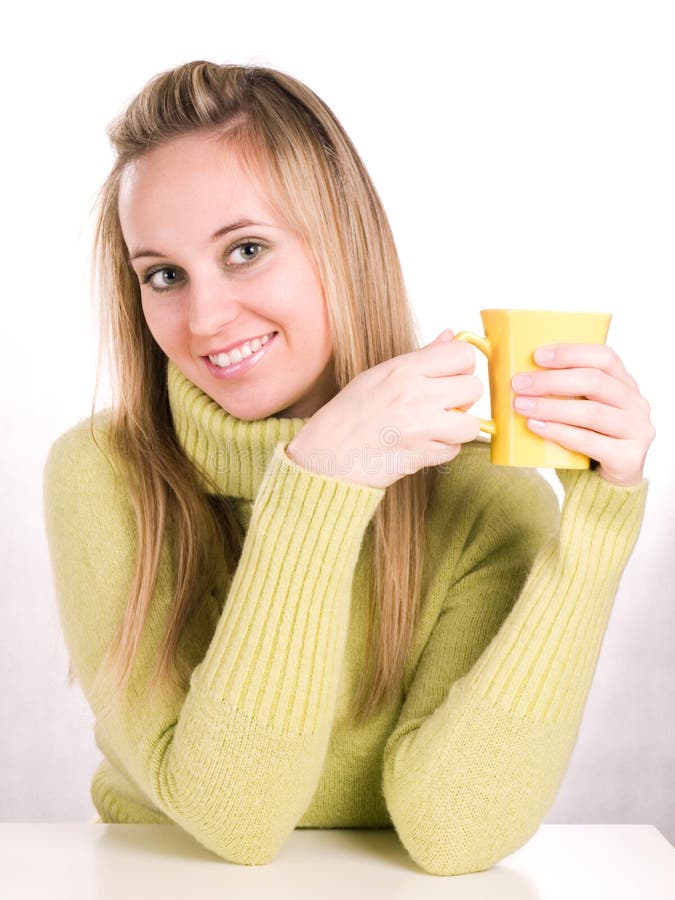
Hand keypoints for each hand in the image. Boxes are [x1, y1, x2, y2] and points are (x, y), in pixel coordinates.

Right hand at [285, 330, 482, 488]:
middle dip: (463, 398)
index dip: (461, 366)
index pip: (462, 354)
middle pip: (474, 387)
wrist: (327, 454)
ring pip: (472, 424)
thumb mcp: (380, 375)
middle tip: (442, 404)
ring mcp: (421, 426)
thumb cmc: (349, 415)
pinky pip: (454, 450)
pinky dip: (443, 450)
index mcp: (404, 369)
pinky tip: (421, 444)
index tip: (451, 376)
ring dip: (458, 428)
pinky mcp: (423, 455)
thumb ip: (421, 357)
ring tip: (436, 427)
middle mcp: (415, 394)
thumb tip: (449, 336)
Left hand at [511, 343, 654, 486]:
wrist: (606, 482)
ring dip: (551, 407)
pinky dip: (558, 432)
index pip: (604, 357)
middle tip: (519, 384)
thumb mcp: (580, 408)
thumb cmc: (587, 437)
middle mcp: (636, 403)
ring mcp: (636, 430)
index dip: (571, 353)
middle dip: (551, 381)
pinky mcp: (628, 457)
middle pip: (594, 382)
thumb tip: (518, 374)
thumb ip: (563, 390)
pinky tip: (535, 426)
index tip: (537, 356)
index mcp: (625, 383)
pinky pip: (589, 441)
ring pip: (590, 413)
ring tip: (521, 405)